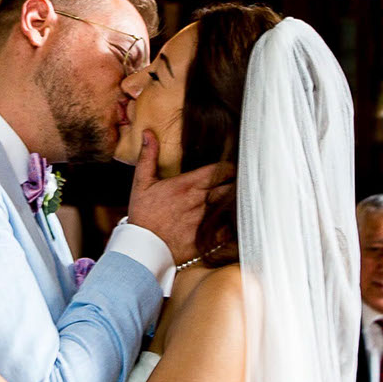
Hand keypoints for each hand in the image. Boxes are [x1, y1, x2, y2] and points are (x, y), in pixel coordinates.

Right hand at [123, 134, 232, 262]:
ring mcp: (207, 219)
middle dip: (237, 182)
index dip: (230, 167)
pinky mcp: (209, 238)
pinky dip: (233, 223)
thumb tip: (148, 133)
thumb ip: (148, 156)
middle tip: (240, 181)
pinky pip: (230, 228)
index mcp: (189, 185)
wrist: (143, 247)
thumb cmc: (143, 215)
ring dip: (236, 201)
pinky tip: (234, 220)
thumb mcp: (142, 183)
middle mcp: (201, 200)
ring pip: (232, 205)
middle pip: (231, 186)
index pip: (221, 169)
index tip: (231, 167)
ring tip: (240, 198)